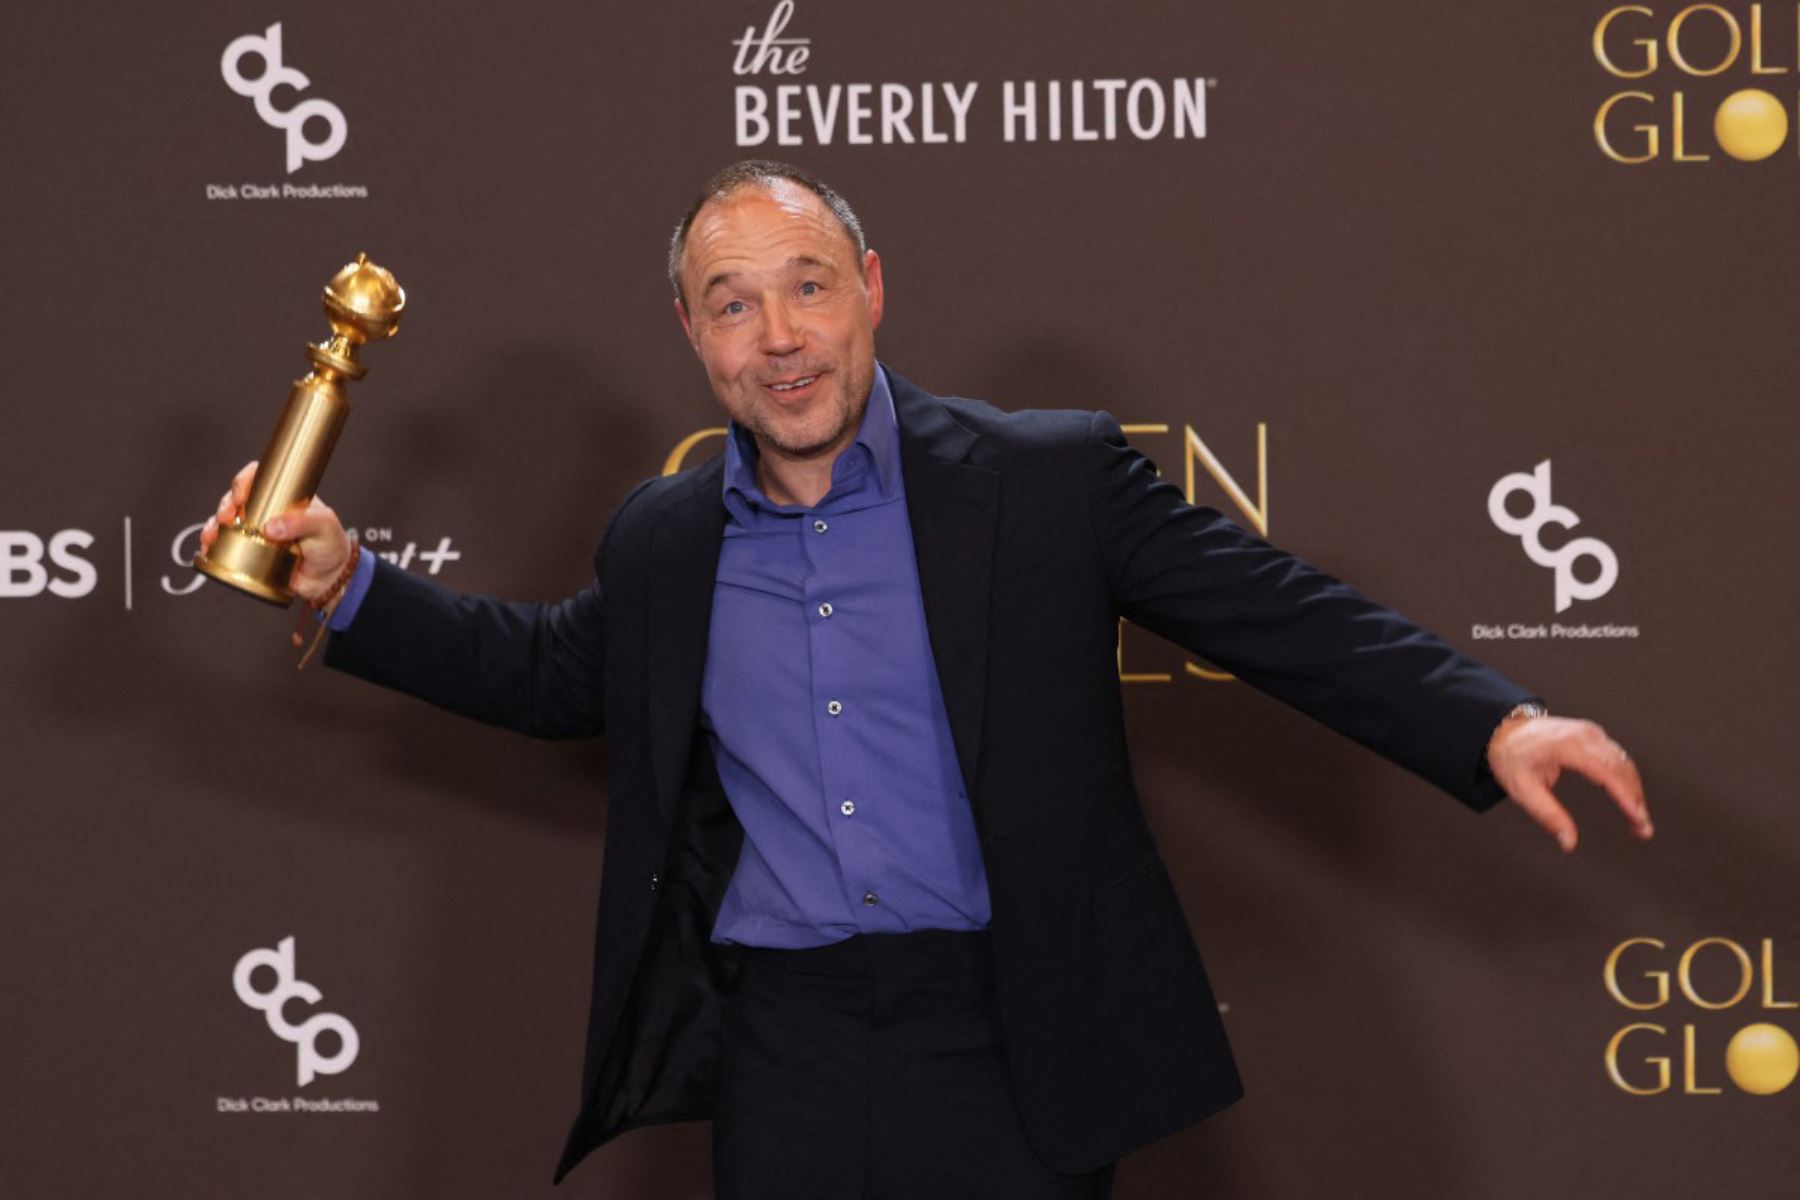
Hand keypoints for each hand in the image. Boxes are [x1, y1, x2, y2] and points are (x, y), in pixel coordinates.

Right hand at [199, 459, 352, 604]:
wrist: (329, 579)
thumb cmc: (331, 545)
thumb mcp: (324, 527)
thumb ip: (302, 523)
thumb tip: (271, 527)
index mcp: (285, 497)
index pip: (260, 477)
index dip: (245, 481)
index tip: (240, 494)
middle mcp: (267, 511)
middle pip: (237, 498)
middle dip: (225, 504)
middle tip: (226, 516)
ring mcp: (256, 531)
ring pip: (226, 521)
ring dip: (213, 525)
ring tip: (212, 535)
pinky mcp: (249, 552)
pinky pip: (225, 544)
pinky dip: (213, 545)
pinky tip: (208, 548)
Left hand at [1486, 713, 1650, 852]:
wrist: (1505, 730)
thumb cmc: (1511, 758)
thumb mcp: (1523, 790)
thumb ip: (1548, 816)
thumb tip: (1568, 843)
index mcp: (1568, 746)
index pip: (1607, 772)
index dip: (1626, 796)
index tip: (1638, 818)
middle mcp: (1585, 735)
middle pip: (1621, 768)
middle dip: (1635, 799)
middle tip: (1642, 829)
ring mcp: (1591, 733)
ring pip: (1624, 763)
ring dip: (1634, 790)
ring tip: (1637, 821)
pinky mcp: (1593, 735)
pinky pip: (1617, 757)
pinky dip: (1627, 779)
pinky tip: (1629, 799)